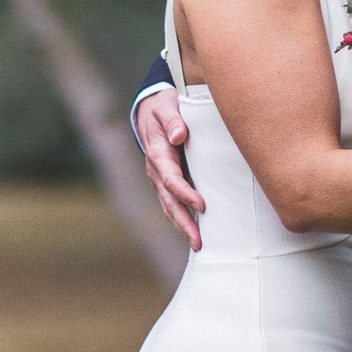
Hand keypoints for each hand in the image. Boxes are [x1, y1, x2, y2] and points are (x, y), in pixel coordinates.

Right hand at [137, 89, 205, 250]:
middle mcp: (156, 171)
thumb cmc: (164, 107)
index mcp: (158, 154)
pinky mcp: (166, 182)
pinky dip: (181, 220)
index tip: (202, 205)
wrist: (150, 111)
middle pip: (169, 202)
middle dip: (183, 222)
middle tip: (199, 241)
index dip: (185, 193)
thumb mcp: (166, 106)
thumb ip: (173, 119)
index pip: (171, 179)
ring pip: (169, 207)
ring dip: (182, 226)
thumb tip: (179, 135)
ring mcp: (159, 179)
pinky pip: (171, 204)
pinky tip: (194, 233)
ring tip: (198, 245)